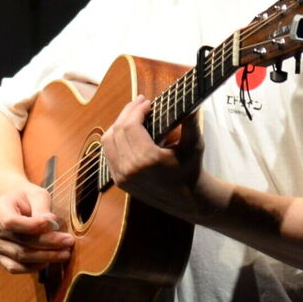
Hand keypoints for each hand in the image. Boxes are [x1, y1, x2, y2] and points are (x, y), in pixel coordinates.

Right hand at [0, 182, 72, 272]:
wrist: (15, 204)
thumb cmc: (28, 198)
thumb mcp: (37, 195)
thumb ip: (42, 209)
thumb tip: (51, 224)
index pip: (11, 222)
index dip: (33, 226)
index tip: (55, 223)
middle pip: (21, 241)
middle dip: (48, 243)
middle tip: (69, 241)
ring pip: (21, 256)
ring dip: (46, 256)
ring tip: (65, 253)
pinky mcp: (2, 257)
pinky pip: (16, 268)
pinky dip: (35, 267)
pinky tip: (50, 261)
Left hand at [102, 94, 203, 216]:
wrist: (186, 199)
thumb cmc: (191, 170)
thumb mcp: (194, 146)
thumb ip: (190, 123)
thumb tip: (191, 103)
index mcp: (148, 159)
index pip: (131, 126)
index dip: (136, 109)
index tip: (147, 101)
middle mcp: (130, 168)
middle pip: (118, 130)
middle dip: (127, 112)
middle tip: (139, 102)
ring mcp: (122, 176)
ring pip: (108, 141)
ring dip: (118, 124)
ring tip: (132, 114)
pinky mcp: (119, 180)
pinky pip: (108, 153)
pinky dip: (114, 138)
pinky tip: (126, 130)